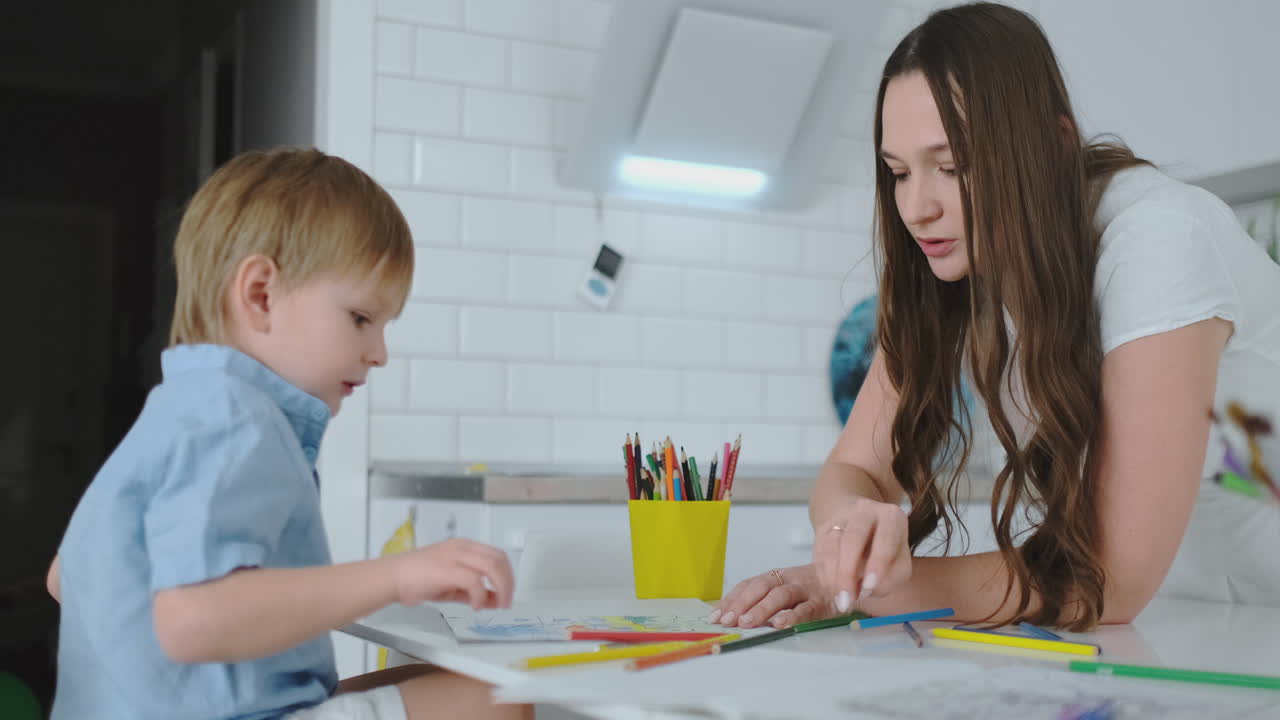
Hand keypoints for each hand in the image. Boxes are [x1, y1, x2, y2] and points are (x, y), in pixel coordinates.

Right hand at [392, 538, 514, 609]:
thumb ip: (473, 591)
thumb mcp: (451, 585)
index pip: (497, 555)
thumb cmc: (416, 579)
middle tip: (506, 602)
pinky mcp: (448, 569)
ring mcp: (455, 556)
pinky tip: (475, 605)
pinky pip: (475, 581)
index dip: (507, 575)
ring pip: (492, 567)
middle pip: (499, 560)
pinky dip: (480, 595)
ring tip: (497, 604)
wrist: (391, 578)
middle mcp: (462, 548)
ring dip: (500, 588)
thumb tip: (492, 600)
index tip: (507, 593)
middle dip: (508, 583)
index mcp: (464, 547)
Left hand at [709, 564, 834, 628]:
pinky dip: (792, 617)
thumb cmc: (810, 588)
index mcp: (775, 576)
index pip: (748, 585)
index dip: (731, 600)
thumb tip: (729, 617)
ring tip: (747, 623)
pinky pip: (806, 609)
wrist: (846, 576)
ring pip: (780, 596)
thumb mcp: (785, 589)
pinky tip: (780, 625)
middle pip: (760, 587)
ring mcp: (804, 590)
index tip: (715, 617)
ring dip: (761, 609)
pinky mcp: (821, 602)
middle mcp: (787, 579)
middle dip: (741, 604)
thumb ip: (762, 600)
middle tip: (727, 620)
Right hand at [814, 497, 911, 612]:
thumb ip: (890, 578)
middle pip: (853, 539)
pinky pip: (819, 552)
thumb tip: (865, 590)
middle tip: (848, 599)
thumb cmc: (886, 551)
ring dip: (834, 577)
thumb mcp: (899, 563)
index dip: (877, 564)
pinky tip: (832, 590)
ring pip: (832, 545)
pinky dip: (824, 575)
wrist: (863, 526)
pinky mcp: (824, 527)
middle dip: (848, 572)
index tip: (869, 587)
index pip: (885, 539)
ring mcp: (842, 517)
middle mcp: (866, 510)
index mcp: (891, 517)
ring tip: (840, 600)